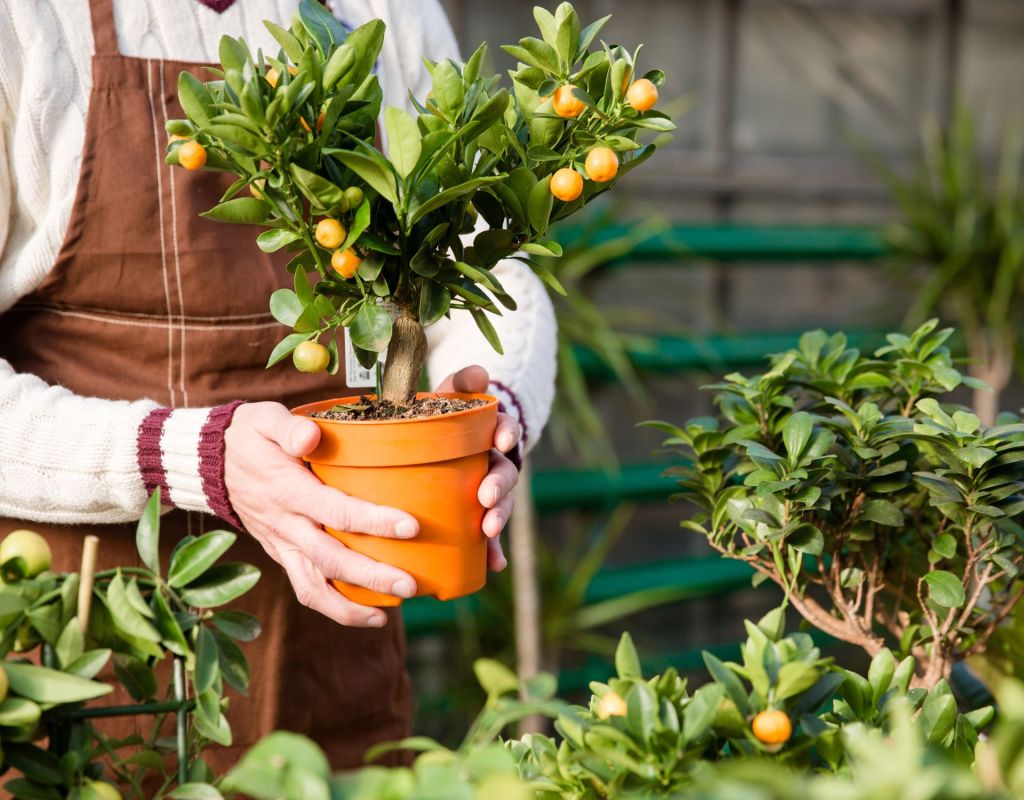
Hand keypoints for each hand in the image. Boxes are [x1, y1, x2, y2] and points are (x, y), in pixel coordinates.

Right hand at [224, 402, 419, 627]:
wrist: (207, 463)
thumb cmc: (248, 436)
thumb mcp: (264, 419)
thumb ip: (289, 428)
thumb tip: (311, 436)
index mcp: (288, 490)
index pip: (336, 511)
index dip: (374, 521)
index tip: (411, 527)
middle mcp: (285, 525)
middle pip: (330, 559)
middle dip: (371, 576)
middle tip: (410, 585)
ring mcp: (281, 544)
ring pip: (313, 587)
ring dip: (349, 607)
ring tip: (386, 616)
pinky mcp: (280, 554)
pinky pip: (305, 588)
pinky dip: (333, 606)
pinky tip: (367, 613)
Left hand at [434, 365, 520, 572]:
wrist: (438, 446)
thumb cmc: (443, 418)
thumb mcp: (450, 395)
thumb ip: (461, 382)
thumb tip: (480, 372)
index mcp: (491, 433)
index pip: (507, 429)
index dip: (508, 433)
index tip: (502, 440)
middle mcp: (495, 462)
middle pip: (505, 473)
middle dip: (499, 486)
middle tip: (486, 497)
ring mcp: (488, 492)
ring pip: (499, 505)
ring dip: (498, 518)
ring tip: (488, 532)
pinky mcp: (477, 516)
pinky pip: (487, 537)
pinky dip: (493, 552)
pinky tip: (494, 566)